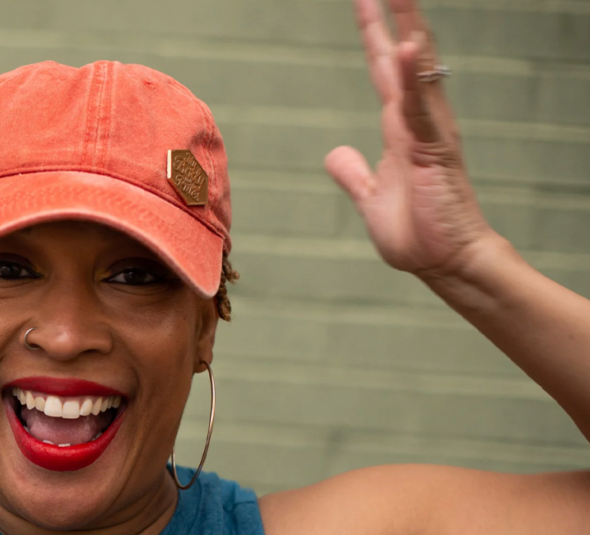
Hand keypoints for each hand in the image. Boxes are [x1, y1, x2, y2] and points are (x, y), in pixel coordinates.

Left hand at [325, 0, 495, 277]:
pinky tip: (410, 47)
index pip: (386, 69)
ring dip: (408, 29)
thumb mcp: (369, 196)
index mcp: (400, 128)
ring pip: (420, 70)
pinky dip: (416, 78)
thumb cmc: (415, 231)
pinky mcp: (435, 150)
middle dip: (392, 16)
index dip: (376, 35)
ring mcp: (429, 132)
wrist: (443, 262)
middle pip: (404, 56)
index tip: (366, 1)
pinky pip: (422, 107)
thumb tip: (336, 153)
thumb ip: (353, 172)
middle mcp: (418, 121)